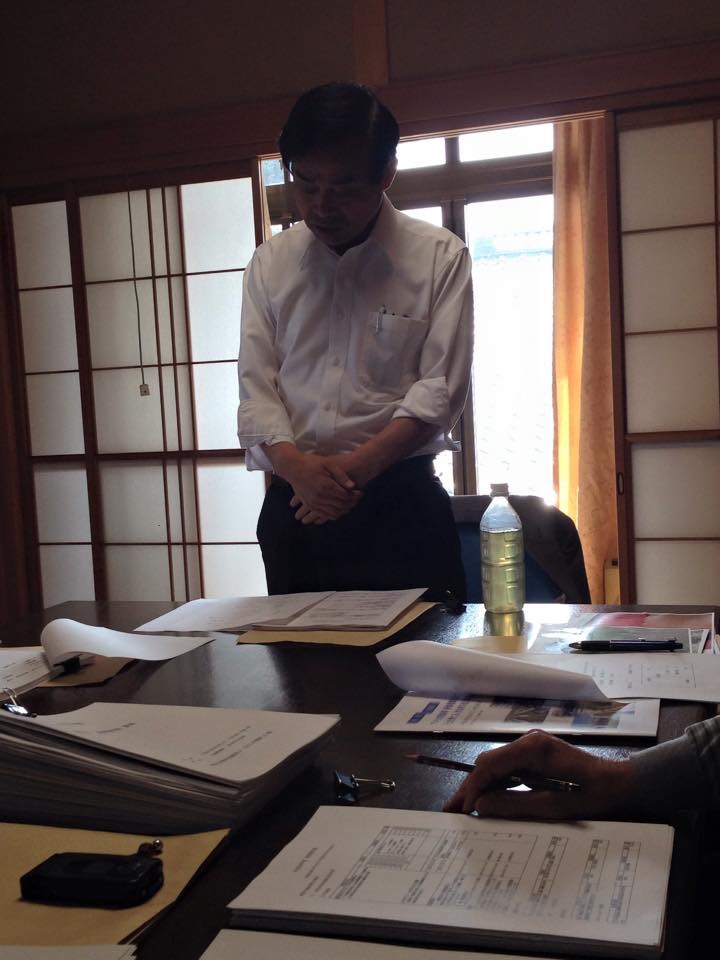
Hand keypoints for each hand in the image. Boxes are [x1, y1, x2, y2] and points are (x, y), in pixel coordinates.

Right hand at [285, 454, 361, 523]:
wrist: (292, 467)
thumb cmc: (312, 463)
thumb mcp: (328, 464)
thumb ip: (341, 476)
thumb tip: (353, 486)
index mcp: (326, 486)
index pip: (346, 496)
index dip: (356, 496)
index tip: (361, 492)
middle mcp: (320, 497)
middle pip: (341, 505)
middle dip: (352, 503)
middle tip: (358, 498)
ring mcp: (314, 503)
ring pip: (334, 512)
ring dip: (345, 510)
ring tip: (351, 504)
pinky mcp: (310, 505)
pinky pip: (325, 515)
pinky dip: (334, 514)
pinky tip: (340, 509)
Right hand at [443, 730, 635, 819]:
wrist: (620, 785)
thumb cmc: (594, 796)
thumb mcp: (555, 807)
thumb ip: (515, 805)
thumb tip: (481, 807)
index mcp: (533, 748)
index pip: (490, 764)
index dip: (473, 787)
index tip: (463, 810)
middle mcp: (528, 741)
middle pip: (488, 763)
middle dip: (470, 787)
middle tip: (450, 811)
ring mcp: (532, 747)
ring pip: (495, 766)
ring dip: (480, 787)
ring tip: (462, 809)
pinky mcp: (536, 756)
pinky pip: (508, 769)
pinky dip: (496, 785)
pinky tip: (486, 801)